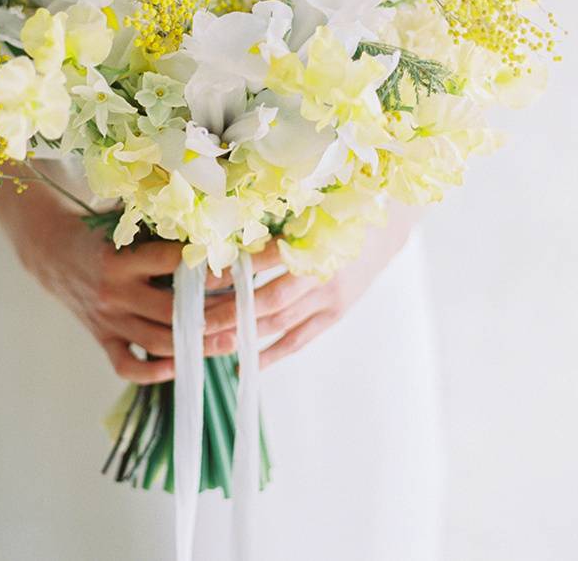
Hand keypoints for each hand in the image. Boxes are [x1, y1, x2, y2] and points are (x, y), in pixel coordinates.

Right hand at [0, 177, 236, 384]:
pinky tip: (182, 365)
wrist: (52, 249)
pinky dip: (156, 371)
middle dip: (214, 314)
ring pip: (156, 343)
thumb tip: (216, 217)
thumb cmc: (102, 229)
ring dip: (196, 346)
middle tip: (249, 311)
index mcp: (120, 258)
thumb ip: (164, 223)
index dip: (208, 266)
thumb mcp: (127, 218)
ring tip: (231, 341)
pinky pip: (129, 366)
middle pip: (171, 311)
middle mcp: (114, 292)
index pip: (171, 263)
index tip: (242, 264)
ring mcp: (108, 320)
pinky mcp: (102, 338)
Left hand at [205, 205, 420, 367]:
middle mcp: (322, 275)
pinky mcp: (333, 316)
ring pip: (280, 324)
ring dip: (243, 335)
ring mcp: (330, 300)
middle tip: (195, 320)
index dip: (233, 272)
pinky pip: (298, 340)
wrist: (383, 234)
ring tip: (209, 342)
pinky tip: (242, 364)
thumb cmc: (336, 217)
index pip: (265, 261)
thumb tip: (223, 240)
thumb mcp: (308, 212)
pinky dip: (270, 355)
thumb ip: (274, 225)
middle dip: (229, 312)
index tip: (199, 278)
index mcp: (315, 243)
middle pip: (269, 300)